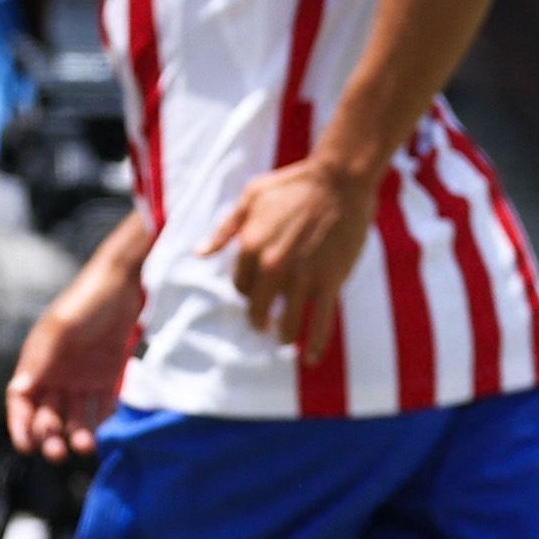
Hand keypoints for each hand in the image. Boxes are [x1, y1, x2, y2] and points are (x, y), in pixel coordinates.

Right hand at [5, 234, 150, 458]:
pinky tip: (104, 435)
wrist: (125, 283)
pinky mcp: (108, 378)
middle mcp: (57, 374)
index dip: (20, 425)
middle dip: (49, 436)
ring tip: (85, 446)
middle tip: (58, 452)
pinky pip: (102, 408)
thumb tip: (20, 390)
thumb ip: (41, 358)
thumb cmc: (86, 301)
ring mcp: (82, 378)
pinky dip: (101, 424)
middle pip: (47, 415)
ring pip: (75, 417)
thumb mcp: (61, 328)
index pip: (21, 401)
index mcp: (37, 362)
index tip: (27, 447)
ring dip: (77, 435)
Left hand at [209, 155, 377, 351]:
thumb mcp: (252, 197)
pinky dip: (316, 343)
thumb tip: (199, 254)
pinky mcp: (329, 281)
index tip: (259, 293)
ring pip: (288, 321)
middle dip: (261, 320)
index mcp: (250, 245)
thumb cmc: (294, 184)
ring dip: (285, 336)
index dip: (249, 291)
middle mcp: (272, 266)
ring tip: (285, 342)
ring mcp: (301, 276)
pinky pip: (320, 321)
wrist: (340, 181)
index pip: (241, 285)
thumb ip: (225, 228)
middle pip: (259, 308)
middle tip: (265, 326)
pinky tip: (311, 358)